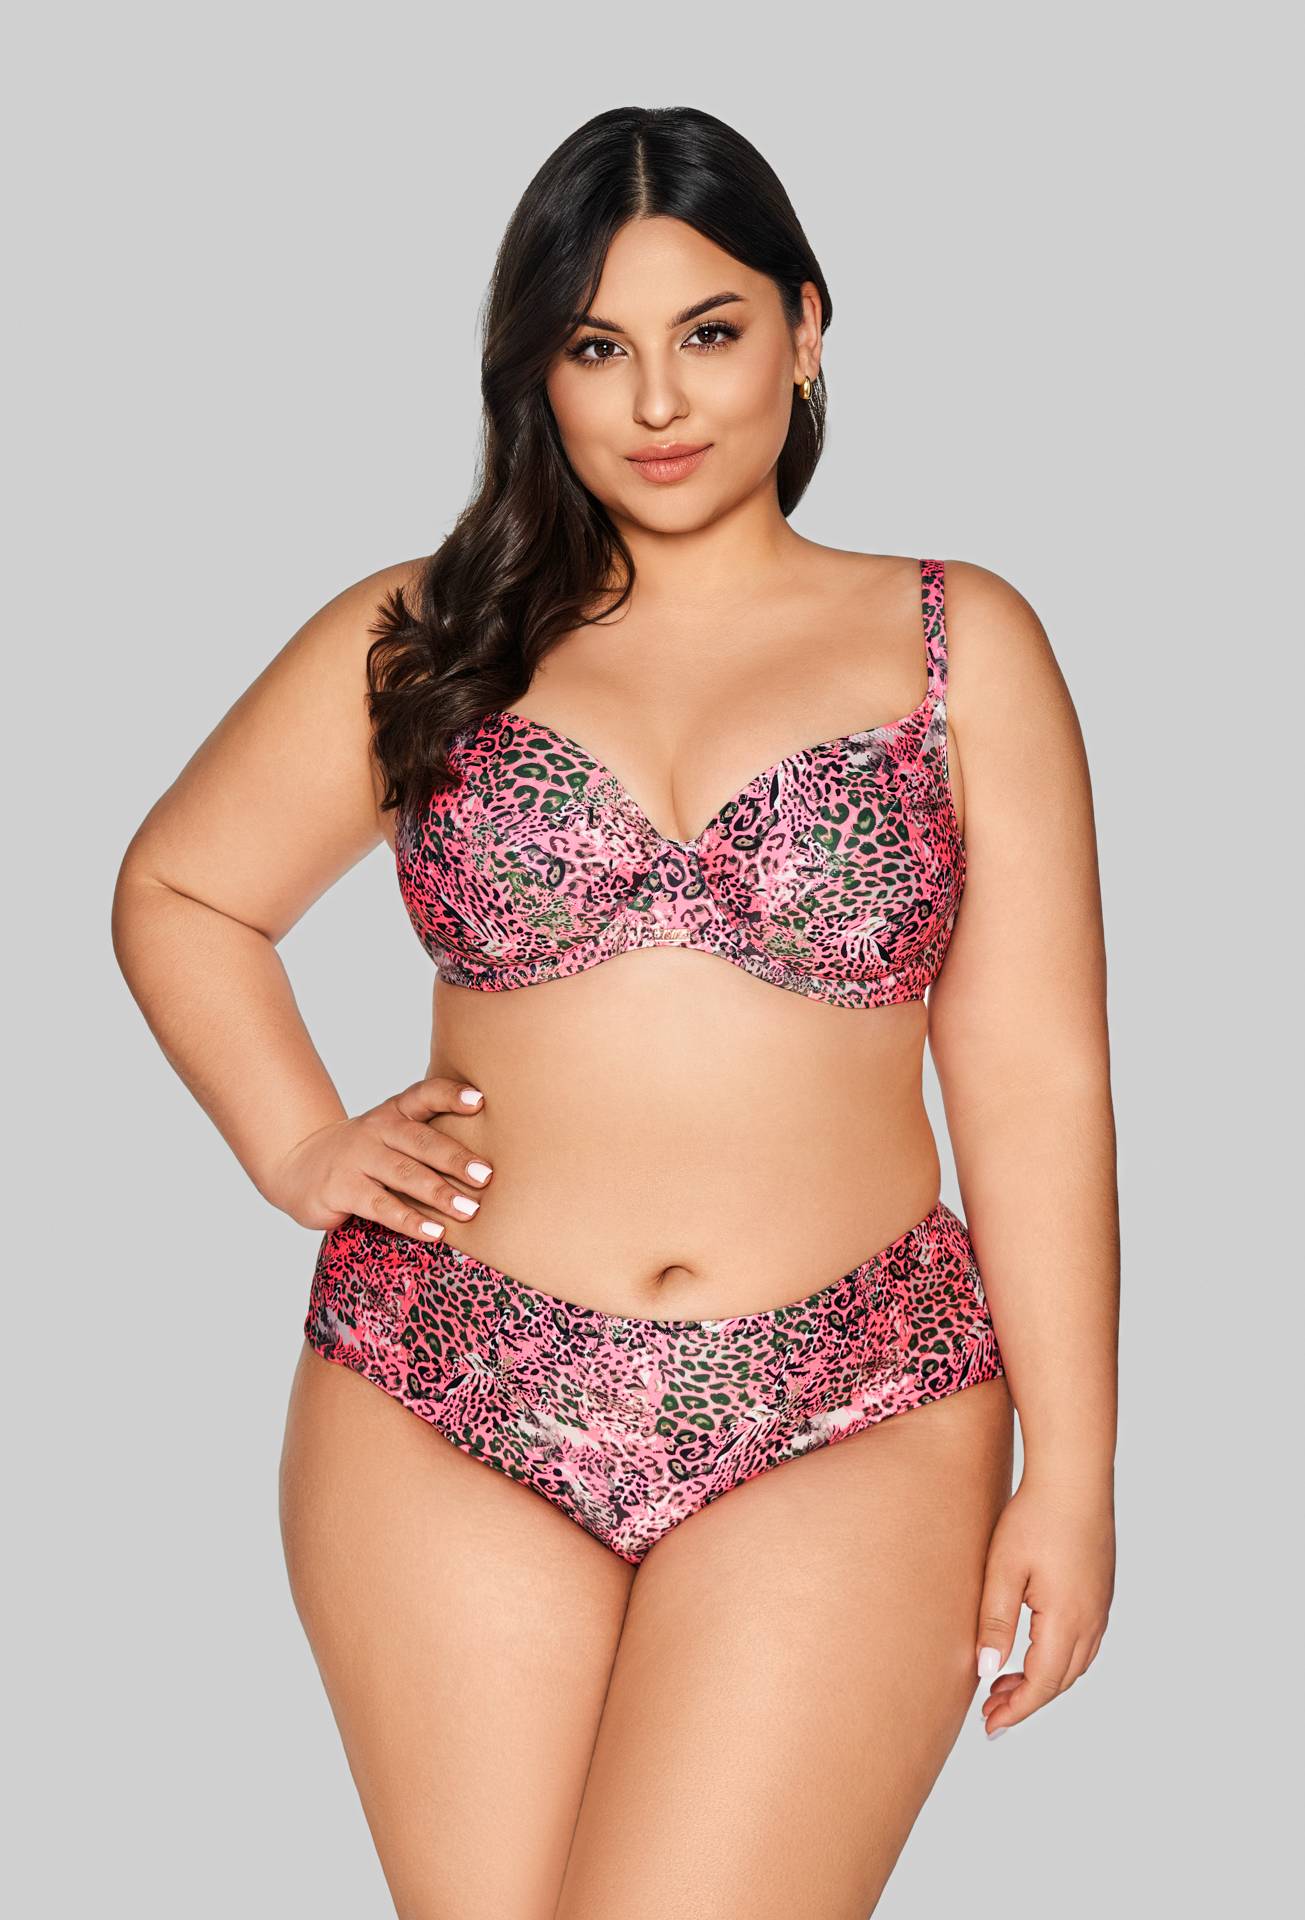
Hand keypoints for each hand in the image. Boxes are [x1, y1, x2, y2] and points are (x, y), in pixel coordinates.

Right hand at [265, 1075, 493, 1240]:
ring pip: (404, 1174)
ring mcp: (357, 1158)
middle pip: (421, 1141)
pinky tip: (435, 1232)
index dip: (450, 1095)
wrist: (299, 1166)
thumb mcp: (390, 1136)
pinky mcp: (342, 1188)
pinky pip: (382, 1206)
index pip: (424, 1095)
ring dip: (439, 1193)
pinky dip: (410, 1220)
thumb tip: (488, 1166)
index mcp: (394, 1112)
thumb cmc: (364, 1154)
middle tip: (486, 1176)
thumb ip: (427, 1140)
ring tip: (469, 1210)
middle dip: (456, 1159)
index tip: (479, 1100)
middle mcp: (376, 1130)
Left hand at [974, 1474, 1114, 1737]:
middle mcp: (1092, 1620)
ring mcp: (1101, 1605)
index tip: (991, 1726)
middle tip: (990, 1709)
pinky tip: (1035, 1650)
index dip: (1016, 1709)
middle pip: (1061, 1680)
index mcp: (1067, 1620)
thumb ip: (995, 1623)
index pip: (1043, 1684)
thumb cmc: (1034, 1516)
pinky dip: (1059, 1658)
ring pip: (1075, 1663)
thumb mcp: (1003, 1569)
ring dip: (1044, 1680)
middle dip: (1027, 1700)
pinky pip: (1084, 1641)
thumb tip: (985, 1672)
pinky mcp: (1100, 1589)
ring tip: (1005, 1683)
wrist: (1074, 1475)